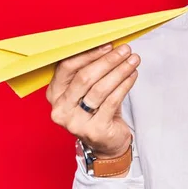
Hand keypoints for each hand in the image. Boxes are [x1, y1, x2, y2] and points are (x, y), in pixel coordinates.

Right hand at [46, 43, 139, 158]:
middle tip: (125, 50)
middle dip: (108, 61)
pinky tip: (132, 75)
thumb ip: (92, 70)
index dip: (89, 54)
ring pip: (100, 89)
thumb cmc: (98, 111)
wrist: (107, 144)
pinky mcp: (94, 130)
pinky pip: (112, 101)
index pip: (67, 67)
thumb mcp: (89, 90)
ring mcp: (76, 122)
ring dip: (119, 71)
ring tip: (133, 60)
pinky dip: (124, 85)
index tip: (108, 44)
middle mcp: (61, 109)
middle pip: (85, 77)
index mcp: (55, 94)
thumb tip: (110, 46)